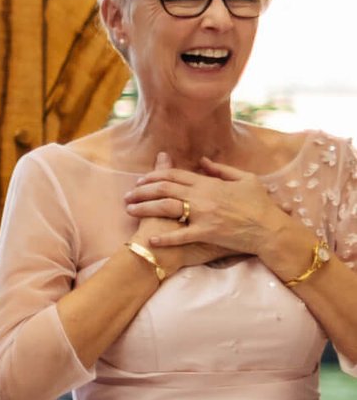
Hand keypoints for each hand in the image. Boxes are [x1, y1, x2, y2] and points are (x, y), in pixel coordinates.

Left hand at [130, 154, 302, 265]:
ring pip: (166, 207)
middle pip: (164, 189)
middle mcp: (203, 196)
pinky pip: (181, 235)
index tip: (140, 180)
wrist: (272, 228)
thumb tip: (203, 161)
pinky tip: (151, 239)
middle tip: (127, 195)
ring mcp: (204, 214)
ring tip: (129, 211)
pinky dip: (165, 237)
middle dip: (141, 191)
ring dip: (144, 208)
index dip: (154, 176)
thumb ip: (222, 169)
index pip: (174, 175)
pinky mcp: (207, 233)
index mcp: (210, 183)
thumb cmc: (261, 204)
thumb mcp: (245, 179)